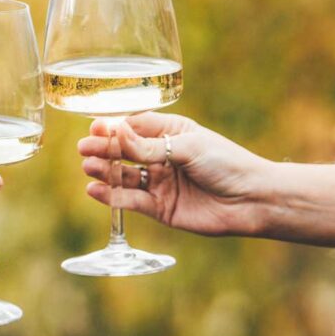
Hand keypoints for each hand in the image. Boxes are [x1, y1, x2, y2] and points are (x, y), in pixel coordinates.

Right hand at [78, 113, 334, 248]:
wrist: (250, 199)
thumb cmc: (225, 163)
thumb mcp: (187, 147)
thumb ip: (150, 146)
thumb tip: (116, 135)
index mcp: (172, 133)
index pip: (135, 127)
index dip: (115, 129)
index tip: (96, 128)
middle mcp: (163, 157)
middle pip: (125, 152)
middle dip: (104, 150)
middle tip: (84, 149)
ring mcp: (161, 183)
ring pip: (125, 176)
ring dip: (105, 172)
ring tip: (88, 168)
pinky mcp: (161, 208)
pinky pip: (131, 200)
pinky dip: (113, 196)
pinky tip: (96, 189)